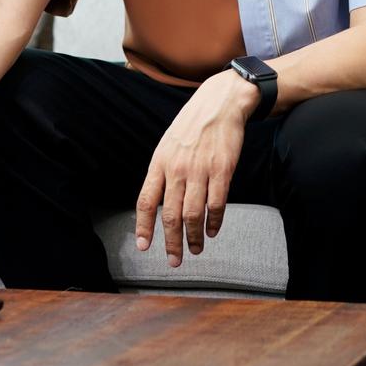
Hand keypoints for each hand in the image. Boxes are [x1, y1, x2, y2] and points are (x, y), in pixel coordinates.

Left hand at [136, 71, 256, 267]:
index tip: (144, 247)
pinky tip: (212, 231)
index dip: (144, 227)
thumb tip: (156, 202)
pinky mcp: (222, 170)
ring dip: (193, 238)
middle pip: (170, 215)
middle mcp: (177, 169)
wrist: (219, 103)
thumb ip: (162, 173)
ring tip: (195, 250)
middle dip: (171, 243)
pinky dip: (214, 222)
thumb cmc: (192, 126)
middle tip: (174, 261)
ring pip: (193, 214)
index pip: (146, 201)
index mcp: (159, 163)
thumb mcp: (167, 145)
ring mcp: (200, 170)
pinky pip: (216, 204)